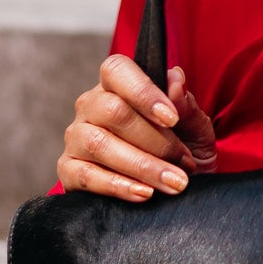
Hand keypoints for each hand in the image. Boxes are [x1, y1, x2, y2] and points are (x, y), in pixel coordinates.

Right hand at [58, 55, 217, 201]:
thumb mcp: (194, 129)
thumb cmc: (182, 150)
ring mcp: (76, 138)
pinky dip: (117, 185)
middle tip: (184, 161)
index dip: (143, 92)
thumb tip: (175, 80)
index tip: (171, 119)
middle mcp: (91, 107)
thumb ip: (186, 105)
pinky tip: (144, 193)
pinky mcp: (68, 170)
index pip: (117, 70)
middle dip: (154, 140)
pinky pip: (84, 175)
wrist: (173, 193)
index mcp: (118, 86)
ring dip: (142, 166)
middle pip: (112, 111)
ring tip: (173, 183)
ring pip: (99, 144)